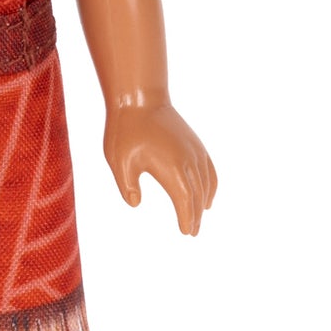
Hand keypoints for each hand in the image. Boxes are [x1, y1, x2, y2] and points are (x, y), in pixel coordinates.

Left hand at [104, 103, 217, 235]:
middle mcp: (188, 161)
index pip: (185, 201)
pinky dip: (211, 185)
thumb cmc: (126, 130)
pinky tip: (207, 195)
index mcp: (172, 168)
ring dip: (203, 202)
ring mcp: (195, 150)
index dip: (187, 218)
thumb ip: (127, 186)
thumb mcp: (118, 161)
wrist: (140, 98)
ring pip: (206, 183)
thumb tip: (135, 203)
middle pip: (197, 195)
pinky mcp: (195, 143)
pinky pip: (209, 169)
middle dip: (196, 215)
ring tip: (199, 217)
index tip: (187, 232)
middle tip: (192, 231)